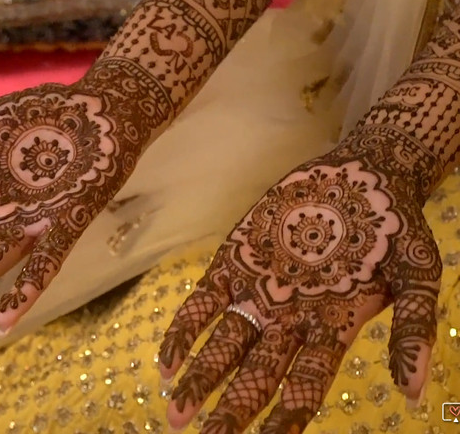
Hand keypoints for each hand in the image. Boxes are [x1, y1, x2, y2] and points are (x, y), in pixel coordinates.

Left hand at [159, 125, 442, 432]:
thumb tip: (414, 391)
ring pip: (225, 343)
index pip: (305, 386)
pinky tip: (167, 359)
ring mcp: (259, 290)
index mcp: (332, 328)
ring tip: (176, 409)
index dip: (284, 418)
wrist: (361, 176)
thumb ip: (412, 328)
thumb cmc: (393, 229)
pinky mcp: (236, 261)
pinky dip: (186, 329)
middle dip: (231, 408)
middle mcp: (290, 319)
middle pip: (257, 374)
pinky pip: (204, 302)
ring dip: (201, 375)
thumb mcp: (418, 275)